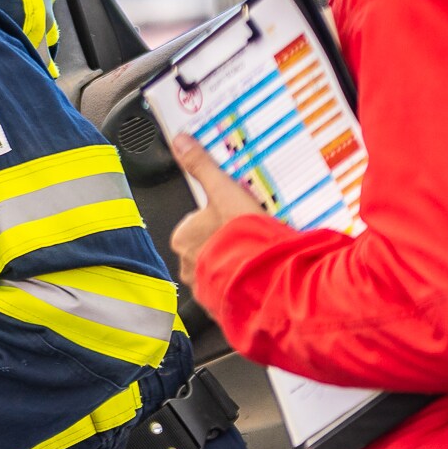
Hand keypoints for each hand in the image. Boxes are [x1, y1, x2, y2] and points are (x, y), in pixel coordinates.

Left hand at [168, 134, 267, 287]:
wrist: (265, 274)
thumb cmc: (241, 235)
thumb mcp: (223, 190)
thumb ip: (201, 166)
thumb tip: (181, 143)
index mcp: (182, 238)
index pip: (193, 224)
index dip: (215, 219)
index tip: (232, 217)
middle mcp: (187, 266)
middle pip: (204, 248)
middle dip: (223, 243)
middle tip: (246, 235)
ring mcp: (203, 288)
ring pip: (215, 271)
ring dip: (232, 264)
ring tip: (254, 255)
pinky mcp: (221, 305)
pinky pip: (228, 292)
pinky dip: (241, 283)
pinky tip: (257, 274)